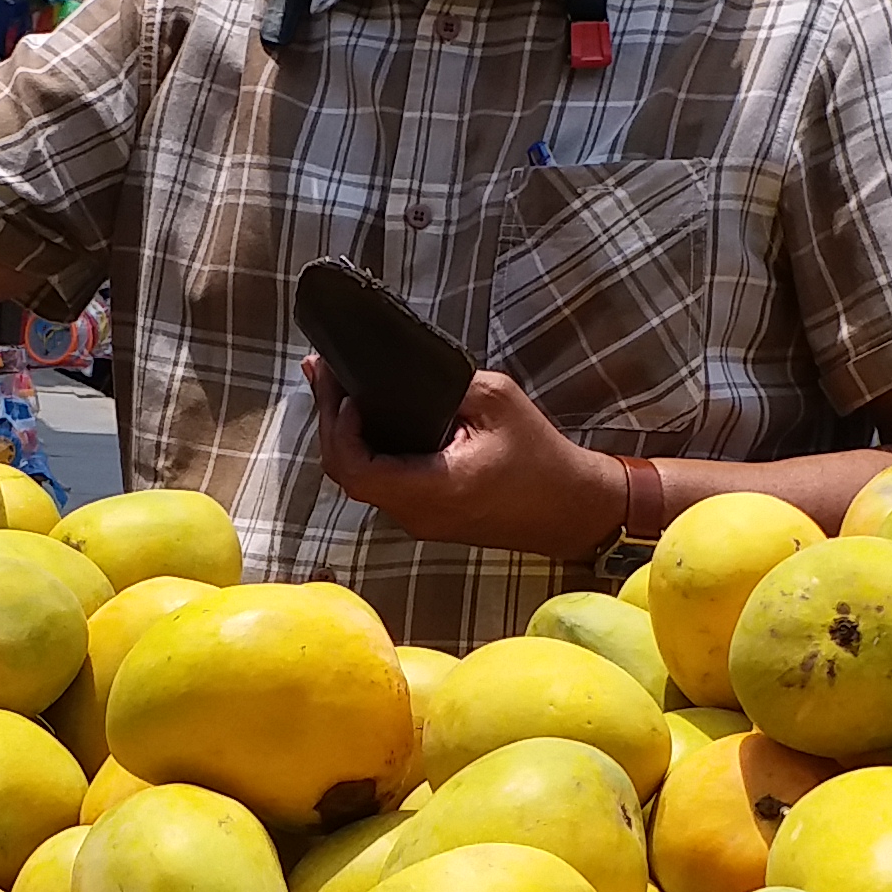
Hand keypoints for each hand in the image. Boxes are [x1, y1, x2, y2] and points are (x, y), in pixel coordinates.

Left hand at [310, 360, 628, 560]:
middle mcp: (419, 513)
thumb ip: (448, 384)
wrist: (571, 508)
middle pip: (346, 474)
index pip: (357, 470)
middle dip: (329, 420)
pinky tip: (361, 418)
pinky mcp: (426, 516)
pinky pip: (380, 484)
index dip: (340, 430)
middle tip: (320, 371)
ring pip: (360, 481)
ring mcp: (419, 520)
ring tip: (333, 386)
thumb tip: (403, 372)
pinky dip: (365, 449)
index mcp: (435, 489)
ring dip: (343, 434)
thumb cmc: (542, 459)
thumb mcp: (497, 401)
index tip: (347, 394)